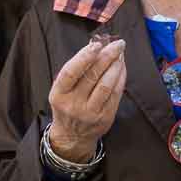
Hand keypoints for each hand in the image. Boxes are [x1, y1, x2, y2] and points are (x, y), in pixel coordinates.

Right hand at [47, 39, 126, 161]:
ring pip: (106, 85)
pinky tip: (121, 68)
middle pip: (92, 76)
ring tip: (120, 55)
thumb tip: (96, 45)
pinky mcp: (105, 117)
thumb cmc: (67, 104)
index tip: (97, 44)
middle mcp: (73, 104)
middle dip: (107, 56)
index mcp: (59, 94)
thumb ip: (76, 69)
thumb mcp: (62, 89)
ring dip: (116, 66)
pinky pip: (115, 94)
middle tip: (117, 44)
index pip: (71, 72)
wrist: (72, 136)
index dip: (84, 57)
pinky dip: (121, 78)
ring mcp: (90, 113)